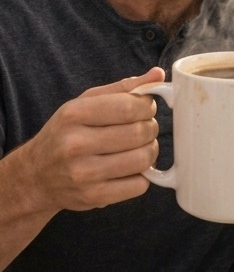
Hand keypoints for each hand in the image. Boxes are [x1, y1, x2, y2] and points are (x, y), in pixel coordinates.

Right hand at [19, 68, 164, 213]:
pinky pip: (140, 185)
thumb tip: (158, 74)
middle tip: (143, 128)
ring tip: (139, 147)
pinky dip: (143, 176)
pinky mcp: (94, 197)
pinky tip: (129, 169)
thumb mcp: (85, 103)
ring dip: (150, 151)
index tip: (145, 108)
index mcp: (73, 114)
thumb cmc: (66, 133)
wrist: (36, 176)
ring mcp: (84, 174)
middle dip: (150, 128)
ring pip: (144, 159)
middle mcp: (75, 144)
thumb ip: (123, 89)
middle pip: (140, 132)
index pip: (130, 106)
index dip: (147, 106)